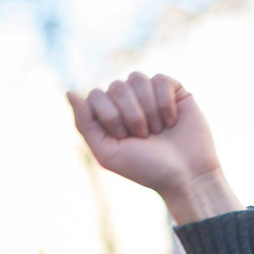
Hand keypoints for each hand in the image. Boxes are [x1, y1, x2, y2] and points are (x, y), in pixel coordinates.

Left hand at [68, 72, 237, 223]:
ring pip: (137, 78)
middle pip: (116, 86)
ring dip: (147, 109)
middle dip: (130, 115)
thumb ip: (85, 123)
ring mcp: (150, 94)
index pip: (96, 95)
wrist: (186, 175)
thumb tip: (68, 91)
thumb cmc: (145, 168)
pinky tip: (172, 121)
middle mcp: (127, 102)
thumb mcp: (107, 152)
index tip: (124, 138)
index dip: (109, 116)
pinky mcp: (173, 89)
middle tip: (144, 137)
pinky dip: (164, 103)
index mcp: (108, 115)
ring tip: (158, 130)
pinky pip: (160, 79)